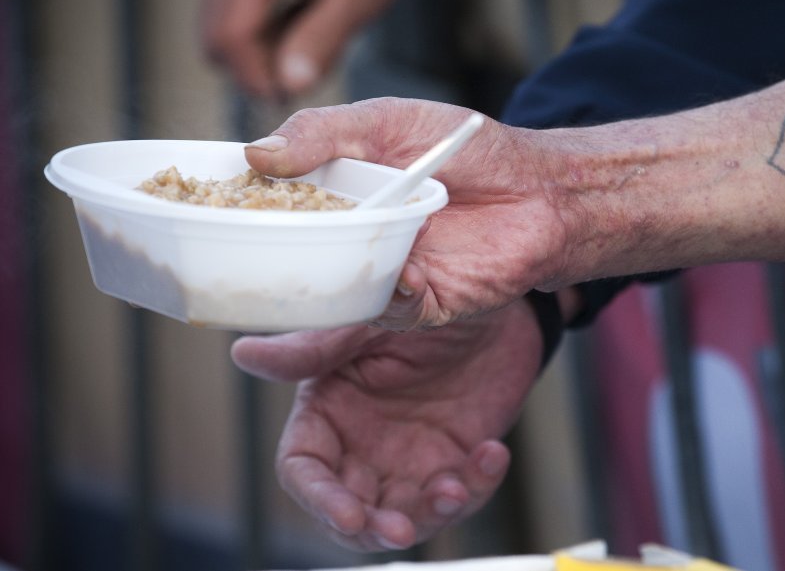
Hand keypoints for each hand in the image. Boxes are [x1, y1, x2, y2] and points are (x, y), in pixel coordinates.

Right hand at [202, 0, 403, 97]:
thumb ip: (322, 39)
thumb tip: (290, 85)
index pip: (229, 36)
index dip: (255, 76)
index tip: (288, 93)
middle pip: (217, 35)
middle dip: (255, 65)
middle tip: (304, 67)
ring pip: (220, 26)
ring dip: (259, 48)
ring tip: (309, 34)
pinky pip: (233, 10)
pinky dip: (261, 28)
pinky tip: (298, 16)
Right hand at [231, 298, 543, 550]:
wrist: (494, 303)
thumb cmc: (420, 303)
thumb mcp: (370, 323)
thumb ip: (316, 347)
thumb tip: (244, 354)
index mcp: (328, 410)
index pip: (304, 469)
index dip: (320, 499)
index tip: (351, 515)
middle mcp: (362, 443)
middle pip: (350, 510)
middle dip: (373, 529)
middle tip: (402, 528)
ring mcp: (409, 457)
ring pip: (405, 516)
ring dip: (429, 515)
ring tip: (456, 488)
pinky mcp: (456, 461)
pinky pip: (462, 495)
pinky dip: (478, 485)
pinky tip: (493, 453)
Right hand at [244, 98, 571, 329]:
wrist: (540, 187)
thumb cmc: (468, 149)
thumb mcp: (386, 122)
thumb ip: (323, 132)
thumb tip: (255, 155)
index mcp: (337, 198)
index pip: (277, 210)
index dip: (244, 212)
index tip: (209, 209)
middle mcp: (354, 240)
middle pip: (298, 258)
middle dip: (269, 257)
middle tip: (243, 250)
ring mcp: (386, 274)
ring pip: (338, 289)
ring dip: (327, 278)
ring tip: (317, 261)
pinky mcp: (423, 304)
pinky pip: (392, 308)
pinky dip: (391, 292)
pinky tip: (404, 269)